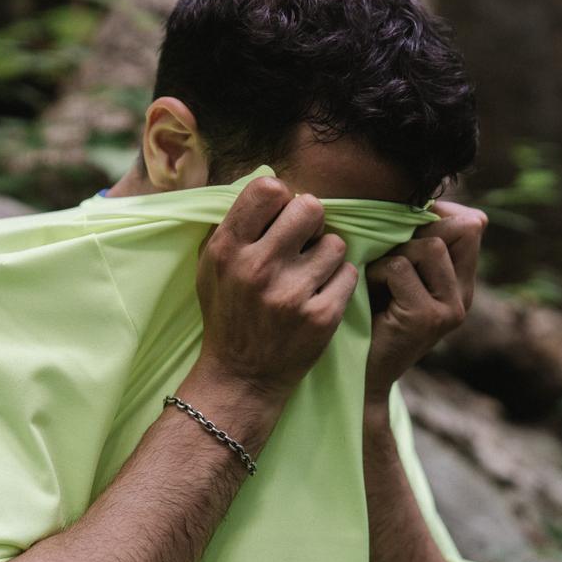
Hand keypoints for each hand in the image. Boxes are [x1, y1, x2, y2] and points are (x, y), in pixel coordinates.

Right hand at [194, 177, 358, 404]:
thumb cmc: (229, 312)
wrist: (241, 376)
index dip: (281, 199)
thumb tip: (272, 186)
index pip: (268, 188)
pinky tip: (320, 294)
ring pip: (335, 243)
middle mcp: (258, 268)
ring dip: (327, 255)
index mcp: (228, 249)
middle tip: (304, 241)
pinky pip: (349, 273)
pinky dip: (339, 282)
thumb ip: (237, 224)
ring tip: (310, 274)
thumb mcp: (212, 266)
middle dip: (312, 221)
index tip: (280, 217)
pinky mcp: (321, 317)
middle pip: (310, 207)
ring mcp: (291, 294)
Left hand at [364, 201, 486, 405]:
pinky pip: (400, 268)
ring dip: (393, 256)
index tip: (406, 230)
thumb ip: (416, 243)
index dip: (439, 215)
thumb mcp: (398, 275)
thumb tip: (436, 205)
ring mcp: (450, 310)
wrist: (360, 376)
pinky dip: (377, 274)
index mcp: (462, 283)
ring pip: (427, 246)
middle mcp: (464, 297)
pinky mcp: (426, 318)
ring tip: (379, 281)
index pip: (472, 225)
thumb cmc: (370, 316)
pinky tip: (371, 296)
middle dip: (412, 236)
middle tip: (387, 263)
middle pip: (455, 229)